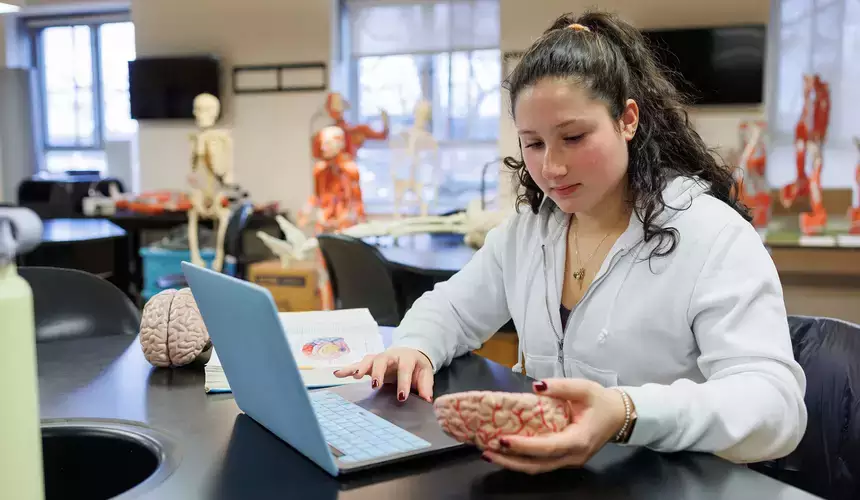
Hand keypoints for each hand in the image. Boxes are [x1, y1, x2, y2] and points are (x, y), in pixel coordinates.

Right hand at [333, 347, 433, 402]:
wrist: (410, 353)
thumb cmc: (416, 366)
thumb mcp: (425, 373)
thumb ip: (425, 386)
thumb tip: (427, 400)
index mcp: (407, 358)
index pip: (405, 368)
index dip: (403, 382)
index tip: (401, 397)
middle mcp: (391, 355)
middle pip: (382, 360)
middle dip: (378, 372)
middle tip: (375, 385)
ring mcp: (378, 358)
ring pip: (368, 360)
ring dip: (361, 368)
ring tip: (355, 376)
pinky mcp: (369, 363)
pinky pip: (357, 364)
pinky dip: (348, 369)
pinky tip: (338, 374)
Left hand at [482, 378, 627, 474]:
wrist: (620, 416)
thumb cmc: (602, 401)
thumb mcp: (584, 388)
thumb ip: (560, 386)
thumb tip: (536, 386)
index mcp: (579, 440)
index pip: (547, 447)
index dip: (524, 446)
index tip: (503, 439)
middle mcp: (573, 456)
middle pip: (538, 465)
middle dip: (511, 460)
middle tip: (487, 451)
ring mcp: (569, 461)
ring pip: (538, 468)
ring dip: (513, 463)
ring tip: (490, 453)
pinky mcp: (565, 459)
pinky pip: (542, 463)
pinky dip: (522, 459)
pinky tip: (507, 452)